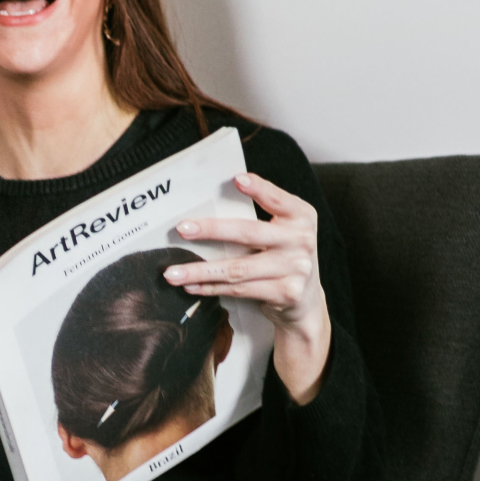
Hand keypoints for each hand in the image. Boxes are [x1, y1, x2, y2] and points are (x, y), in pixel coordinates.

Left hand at [164, 172, 331, 403]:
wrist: (306, 301)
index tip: (237, 179)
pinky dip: (211, 288)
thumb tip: (210, 204)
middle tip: (182, 229)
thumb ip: (260, 216)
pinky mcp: (285, 293)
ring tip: (172, 272)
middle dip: (211, 230)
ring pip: (238, 269)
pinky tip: (190, 286)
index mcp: (301, 217)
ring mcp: (295, 269)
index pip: (278, 199)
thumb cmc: (283, 256)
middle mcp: (301, 241)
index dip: (259, 189)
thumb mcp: (283, 230)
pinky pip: (239, 290)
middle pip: (249, 233)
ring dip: (200, 270)